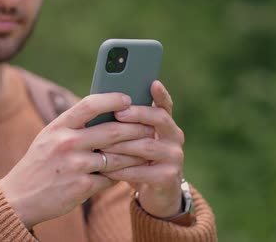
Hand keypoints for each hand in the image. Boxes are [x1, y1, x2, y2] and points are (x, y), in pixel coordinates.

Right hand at [0, 93, 150, 228]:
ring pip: (117, 157)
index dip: (113, 99)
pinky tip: (127, 173)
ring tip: (146, 151)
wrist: (20, 197)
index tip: (128, 99)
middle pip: (112, 130)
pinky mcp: (81, 187)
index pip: (90, 104)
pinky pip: (110, 179)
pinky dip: (120, 176)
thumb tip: (107, 111)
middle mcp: (66, 143)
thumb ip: (73, 125)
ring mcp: (75, 166)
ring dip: (135, 155)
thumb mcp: (49, 137)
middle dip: (136, 129)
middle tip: (150, 128)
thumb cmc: (40, 163)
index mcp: (58, 126)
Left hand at [101, 81, 184, 217]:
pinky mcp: (168, 177)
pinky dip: (122, 170)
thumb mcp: (134, 140)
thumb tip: (100, 106)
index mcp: (166, 124)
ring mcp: (174, 157)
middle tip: (117, 113)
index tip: (153, 83)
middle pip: (159, 119)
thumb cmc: (138, 159)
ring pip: (147, 146)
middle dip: (137, 114)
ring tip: (102, 145)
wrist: (156, 193)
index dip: (160, 94)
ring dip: (123, 145)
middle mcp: (174, 137)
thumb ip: (126, 124)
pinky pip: (142, 171)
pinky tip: (106, 169)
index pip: (165, 104)